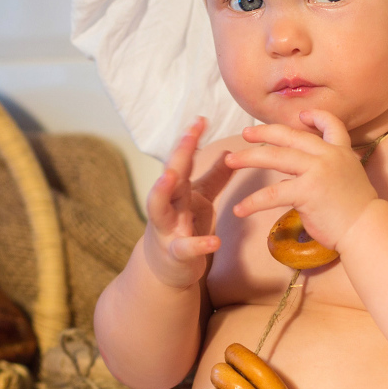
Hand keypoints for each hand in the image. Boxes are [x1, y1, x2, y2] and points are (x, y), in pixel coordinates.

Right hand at [143, 117, 231, 288]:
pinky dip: (198, 245)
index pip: (182, 160)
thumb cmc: (183, 228)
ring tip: (171, 176)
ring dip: (162, 191)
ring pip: (159, 208)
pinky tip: (214, 242)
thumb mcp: (199, 200)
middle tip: (188, 134)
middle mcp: (167, 205)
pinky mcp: (175, 254)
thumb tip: (228, 149)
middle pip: (169, 176)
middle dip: (178, 155)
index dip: (190, 140)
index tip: (201, 118)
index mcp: (177, 191)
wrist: (165, 270)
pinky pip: (184, 248)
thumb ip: (214, 176)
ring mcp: (166, 229)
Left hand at [225, 109, 377, 250]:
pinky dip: (253, 201)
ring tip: (230, 161)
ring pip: (276, 157)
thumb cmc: (356, 211)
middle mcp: (329, 155)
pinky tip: (239, 209)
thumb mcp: (347, 179)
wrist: (367, 229)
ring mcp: (318, 171)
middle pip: (290, 136)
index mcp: (340, 151)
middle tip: (245, 134)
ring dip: (249, 158)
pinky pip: (272, 194)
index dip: (314, 117)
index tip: (300, 115)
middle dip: (264, 133)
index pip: (331, 124)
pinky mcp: (307, 191)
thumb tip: (293, 176)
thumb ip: (324, 171)